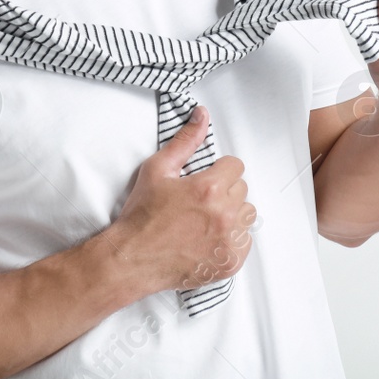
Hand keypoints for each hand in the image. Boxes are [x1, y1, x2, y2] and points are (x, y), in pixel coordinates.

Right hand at [111, 105, 257, 295]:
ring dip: (231, 214)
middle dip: (223, 191)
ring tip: (205, 220)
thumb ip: (185, 141)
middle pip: (242, 189)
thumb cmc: (142, 216)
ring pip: (246, 215)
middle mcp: (225, 214)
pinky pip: (245, 242)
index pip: (236, 166)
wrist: (132, 259)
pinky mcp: (230, 263)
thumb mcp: (157, 170)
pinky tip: (208, 239)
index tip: (204, 180)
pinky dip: (231, 240)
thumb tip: (202, 115)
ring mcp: (229, 241)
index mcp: (209, 188)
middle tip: (198, 201)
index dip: (218, 170)